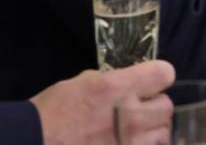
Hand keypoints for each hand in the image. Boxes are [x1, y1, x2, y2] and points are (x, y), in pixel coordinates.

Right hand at [31, 61, 174, 144]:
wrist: (33, 142)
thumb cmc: (53, 111)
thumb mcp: (82, 83)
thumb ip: (113, 81)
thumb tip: (129, 83)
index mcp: (118, 89)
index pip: (164, 74)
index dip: (159, 76)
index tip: (151, 81)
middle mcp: (129, 115)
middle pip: (166, 106)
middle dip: (155, 106)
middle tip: (140, 109)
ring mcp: (129, 142)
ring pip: (162, 133)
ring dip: (152, 131)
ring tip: (136, 131)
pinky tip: (128, 142)